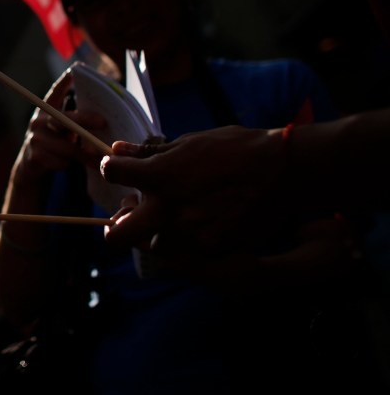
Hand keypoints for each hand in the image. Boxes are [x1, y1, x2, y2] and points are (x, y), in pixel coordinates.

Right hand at [10, 71, 107, 186]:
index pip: (53, 94)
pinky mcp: (36, 157)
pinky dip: (70, 164)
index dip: (62, 84)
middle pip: (65, 119)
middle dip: (85, 120)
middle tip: (103, 122)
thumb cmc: (53, 145)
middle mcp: (38, 122)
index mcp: (45, 112)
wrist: (31, 167)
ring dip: (84, 154)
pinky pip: (62, 161)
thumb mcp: (59, 130)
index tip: (72, 72)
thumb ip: (72, 121)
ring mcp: (35, 139)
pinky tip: (70, 164)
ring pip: (67, 146)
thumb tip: (102, 118)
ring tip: (99, 158)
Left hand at [100, 125, 289, 253]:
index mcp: (159, 175)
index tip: (120, 168)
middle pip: (117, 236)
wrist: (284, 170)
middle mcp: (167, 208)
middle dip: (116, 227)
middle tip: (129, 214)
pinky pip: (186, 252)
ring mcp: (189, 233)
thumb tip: (118, 150)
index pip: (110, 173)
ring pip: (154, 244)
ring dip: (158, 232)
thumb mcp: (190, 142)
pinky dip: (189, 240)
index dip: (112, 168)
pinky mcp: (210, 249)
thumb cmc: (237, 149)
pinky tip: (204, 223)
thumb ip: (149, 152)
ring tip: (176, 214)